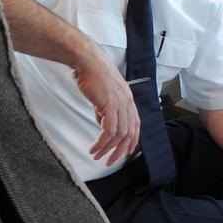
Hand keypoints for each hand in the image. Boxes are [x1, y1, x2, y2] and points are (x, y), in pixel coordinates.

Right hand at [72, 42, 140, 165]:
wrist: (87, 60)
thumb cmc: (92, 74)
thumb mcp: (103, 95)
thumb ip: (105, 109)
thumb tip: (102, 123)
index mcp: (127, 99)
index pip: (135, 124)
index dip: (132, 141)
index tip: (125, 153)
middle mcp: (127, 102)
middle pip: (129, 133)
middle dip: (119, 151)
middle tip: (109, 161)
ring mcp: (120, 104)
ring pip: (119, 134)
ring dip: (107, 149)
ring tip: (96, 156)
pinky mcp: (110, 105)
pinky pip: (109, 131)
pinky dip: (102, 142)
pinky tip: (94, 147)